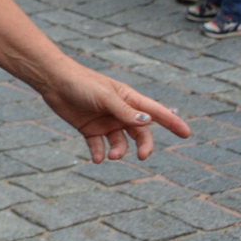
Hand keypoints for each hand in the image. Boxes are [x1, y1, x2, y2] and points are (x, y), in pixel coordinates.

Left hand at [35, 64, 189, 163]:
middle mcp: (119, 112)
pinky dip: (99, 154)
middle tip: (143, 156)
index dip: (172, 122)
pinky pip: (99, 146)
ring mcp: (105, 122)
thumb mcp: (105, 96)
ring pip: (120, 143)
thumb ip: (125, 111)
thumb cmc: (82, 83)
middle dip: (144, 145)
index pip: (155, 112)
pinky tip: (98, 158)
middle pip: (140, 133)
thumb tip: (148, 123)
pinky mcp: (89, 129)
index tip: (187, 134)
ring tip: (111, 155)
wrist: (53, 81)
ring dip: (119, 151)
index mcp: (128, 99)